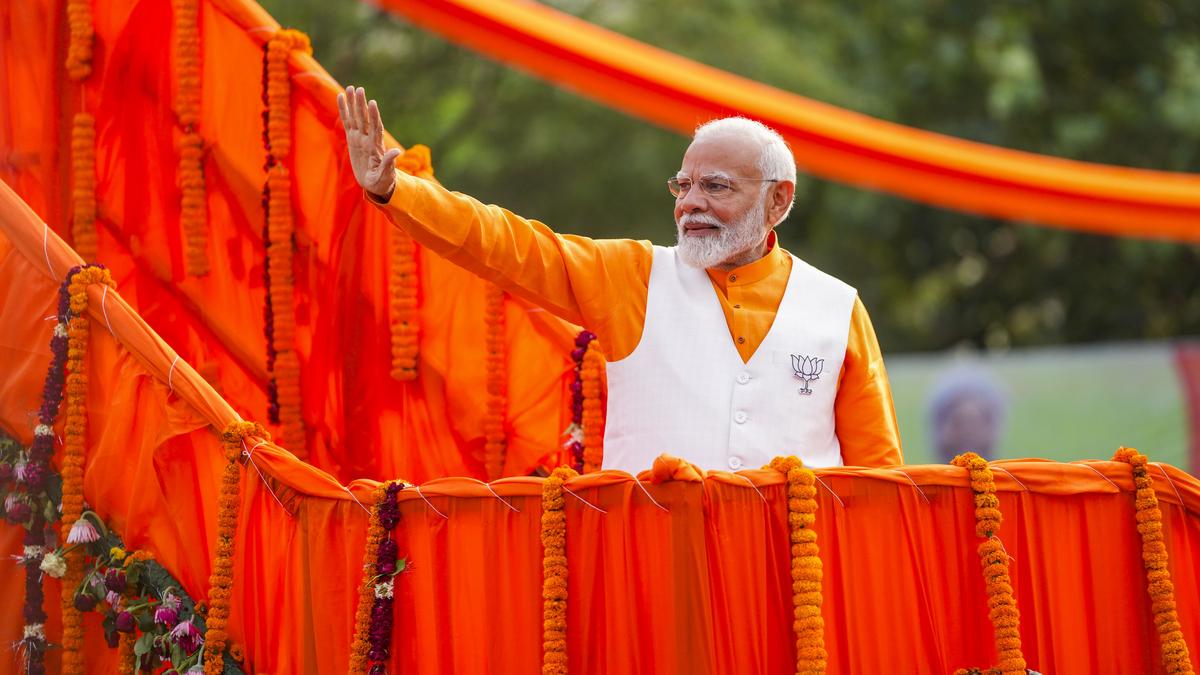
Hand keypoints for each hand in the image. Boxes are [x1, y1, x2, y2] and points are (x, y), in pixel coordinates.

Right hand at [337, 85, 401, 200]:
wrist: (376, 184)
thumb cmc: (382, 181)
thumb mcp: (385, 175)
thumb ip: (389, 163)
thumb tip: (397, 151)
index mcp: (376, 147)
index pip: (375, 128)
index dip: (374, 116)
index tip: (372, 103)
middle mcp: (368, 139)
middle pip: (364, 119)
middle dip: (361, 105)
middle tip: (359, 89)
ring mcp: (360, 138)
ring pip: (356, 118)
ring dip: (353, 103)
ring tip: (350, 88)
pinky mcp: (353, 139)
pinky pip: (347, 122)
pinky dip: (344, 110)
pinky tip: (341, 97)